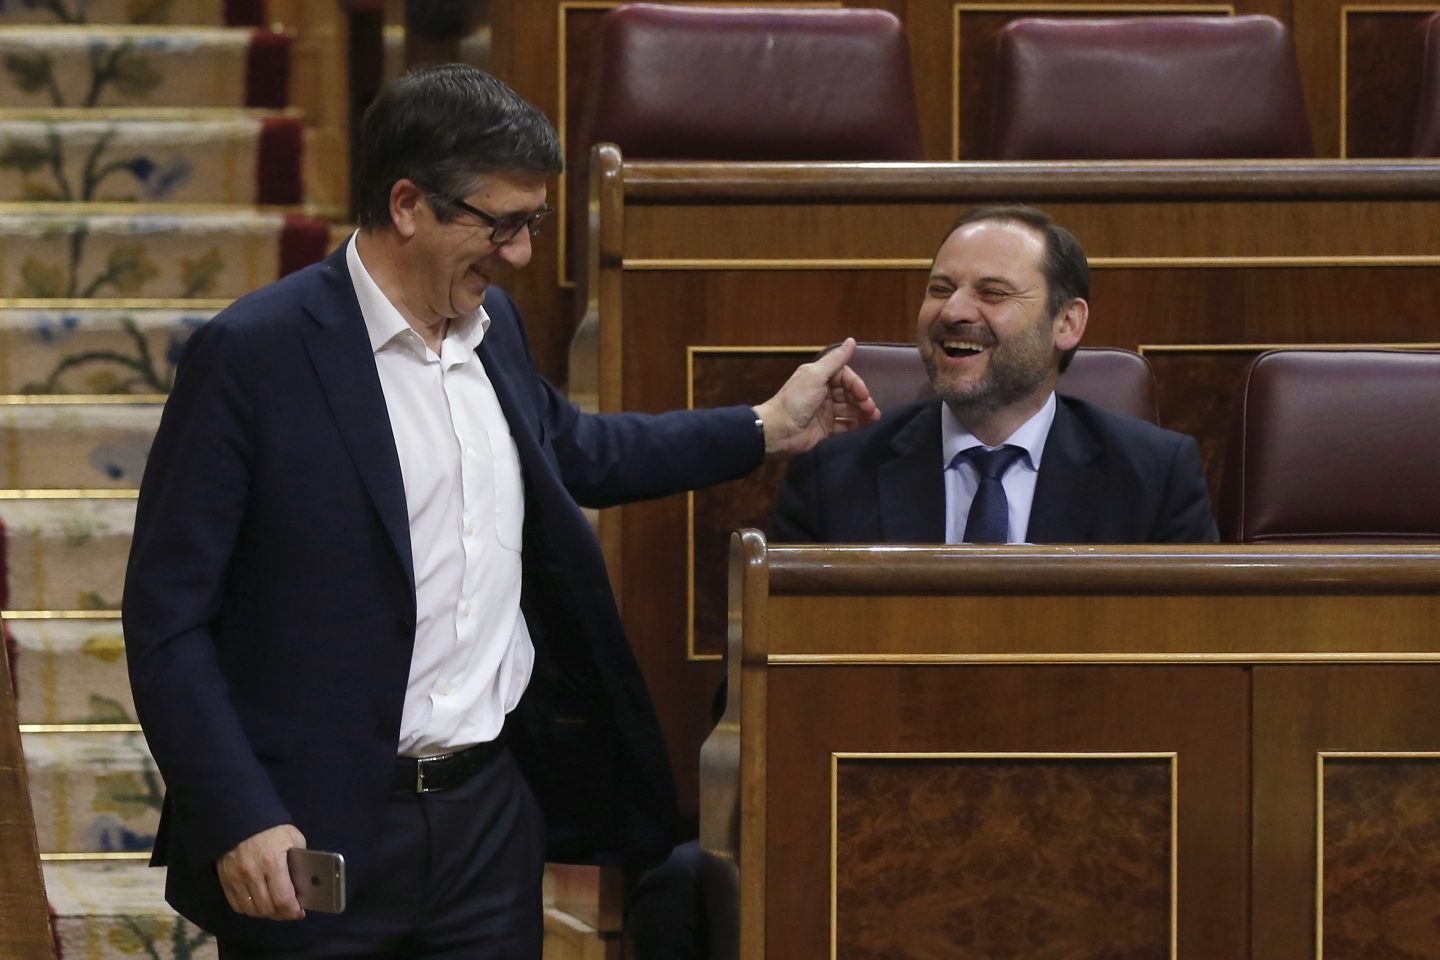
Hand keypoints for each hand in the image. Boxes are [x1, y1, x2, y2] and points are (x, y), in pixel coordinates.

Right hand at [217, 823, 306, 920]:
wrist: (240, 816)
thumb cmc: (272, 827)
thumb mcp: (293, 838)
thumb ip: (299, 860)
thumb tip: (304, 881)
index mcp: (273, 863)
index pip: (283, 899)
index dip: (292, 911)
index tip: (299, 913)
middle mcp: (252, 874)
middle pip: (267, 908)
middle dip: (281, 914)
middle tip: (288, 911)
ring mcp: (236, 878)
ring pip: (251, 909)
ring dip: (265, 913)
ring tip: (275, 908)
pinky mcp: (225, 879)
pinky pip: (237, 904)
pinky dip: (248, 908)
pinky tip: (258, 904)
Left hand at [752, 338, 880, 456]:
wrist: (779, 431)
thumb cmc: (796, 401)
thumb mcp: (815, 376)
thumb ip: (835, 360)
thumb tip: (852, 340)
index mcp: (818, 376)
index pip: (845, 376)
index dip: (856, 384)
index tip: (864, 395)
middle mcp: (822, 391)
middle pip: (848, 392)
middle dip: (862, 399)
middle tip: (871, 409)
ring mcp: (824, 410)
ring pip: (848, 408)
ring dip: (862, 411)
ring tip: (874, 417)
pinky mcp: (825, 427)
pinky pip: (844, 424)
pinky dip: (855, 423)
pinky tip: (864, 424)